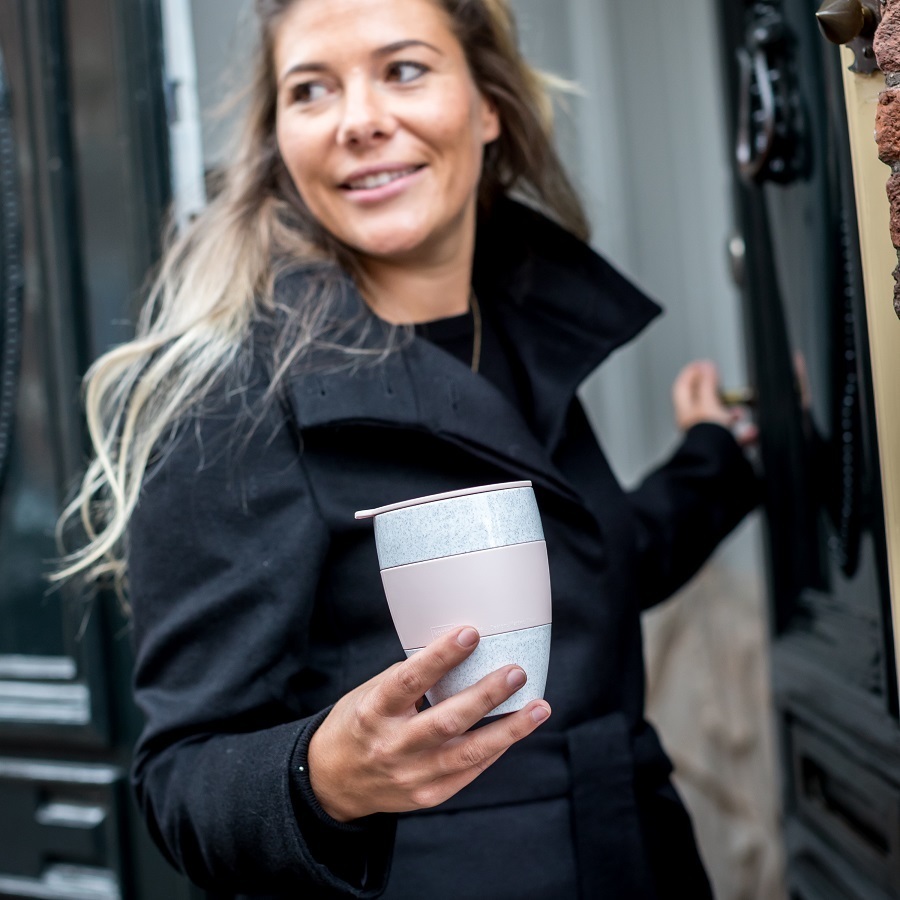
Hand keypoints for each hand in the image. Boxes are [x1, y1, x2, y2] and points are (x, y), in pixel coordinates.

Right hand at [307, 626, 550, 821]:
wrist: (333, 781)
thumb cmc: (358, 724)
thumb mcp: (369, 693)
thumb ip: (408, 680)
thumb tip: (457, 655)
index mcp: (373, 711)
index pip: (408, 680)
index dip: (440, 657)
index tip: (470, 633)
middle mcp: (392, 746)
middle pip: (445, 721)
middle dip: (485, 696)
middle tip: (516, 672)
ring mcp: (411, 776)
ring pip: (467, 753)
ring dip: (508, 729)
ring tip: (539, 706)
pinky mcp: (428, 796)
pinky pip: (469, 772)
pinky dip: (495, 749)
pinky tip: (516, 729)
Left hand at [672, 360, 757, 446]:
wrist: (717, 464)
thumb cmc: (708, 435)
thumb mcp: (708, 402)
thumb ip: (707, 383)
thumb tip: (705, 366)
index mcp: (686, 411)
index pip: (683, 386)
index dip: (692, 373)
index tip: (702, 364)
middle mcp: (694, 424)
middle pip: (704, 402)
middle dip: (720, 395)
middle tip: (727, 391)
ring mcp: (708, 436)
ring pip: (722, 420)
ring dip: (734, 415)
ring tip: (741, 414)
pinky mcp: (721, 449)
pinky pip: (734, 437)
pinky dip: (743, 434)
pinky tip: (750, 433)